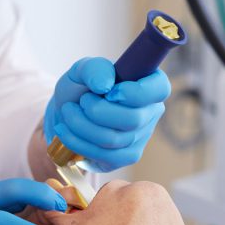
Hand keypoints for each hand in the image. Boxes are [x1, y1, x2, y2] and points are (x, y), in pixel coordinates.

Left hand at [43, 58, 169, 171]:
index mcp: (148, 84)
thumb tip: (104, 84)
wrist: (66, 114)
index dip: (135, 93)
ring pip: (114, 139)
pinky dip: (78, 142)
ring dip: (81, 125)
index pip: (159, 89)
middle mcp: (150, 112)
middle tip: (82, 101)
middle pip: (133, 119)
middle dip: (96, 110)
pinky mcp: (126, 156)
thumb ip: (93, 68)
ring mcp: (140, 137)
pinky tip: (65, 131)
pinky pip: (105, 155)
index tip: (109, 92)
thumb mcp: (81, 71)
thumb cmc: (80, 89)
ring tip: (68, 112)